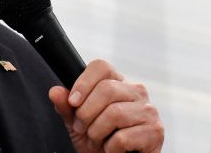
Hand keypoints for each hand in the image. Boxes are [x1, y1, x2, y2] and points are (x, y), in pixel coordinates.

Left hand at [48, 59, 163, 152]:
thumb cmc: (99, 142)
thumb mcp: (77, 124)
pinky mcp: (155, 131)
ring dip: (97, 133)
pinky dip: (111, 149)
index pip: (101, 66)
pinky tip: (113, 150)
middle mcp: (136, 91)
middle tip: (82, 129)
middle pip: (106, 88)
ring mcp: (149, 110)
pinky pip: (123, 137)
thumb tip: (55, 91)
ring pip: (114, 113)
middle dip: (86, 113)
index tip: (73, 102)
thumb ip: (66, 107)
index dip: (83, 82)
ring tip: (98, 141)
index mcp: (118, 83)